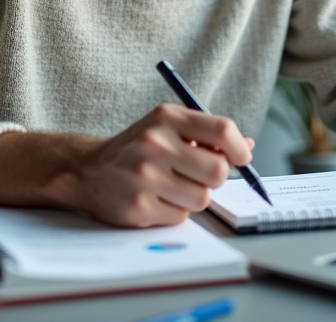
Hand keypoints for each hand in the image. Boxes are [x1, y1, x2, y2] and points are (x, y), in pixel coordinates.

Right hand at [0, 104, 253, 227]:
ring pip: (202, 198)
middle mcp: (155, 143)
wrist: (88, 170)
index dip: (239, 148)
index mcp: (166, 118)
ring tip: (171, 186)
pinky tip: (155, 198)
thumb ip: (206, 135)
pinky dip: (174, 211)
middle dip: (214, 178)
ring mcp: (145, 176)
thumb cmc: (138, 147)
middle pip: (218, 171)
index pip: (222, 130)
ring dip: (193, 197)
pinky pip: (181, 216)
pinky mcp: (139, 206)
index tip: (240, 158)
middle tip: (198, 175)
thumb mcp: (167, 128)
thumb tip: (247, 146)